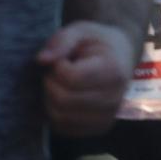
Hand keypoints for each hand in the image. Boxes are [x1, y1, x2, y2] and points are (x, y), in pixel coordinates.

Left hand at [37, 20, 136, 136]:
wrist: (119, 57)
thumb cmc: (96, 42)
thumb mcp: (80, 30)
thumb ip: (61, 41)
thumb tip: (41, 60)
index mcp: (113, 71)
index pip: (70, 78)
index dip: (57, 67)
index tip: (63, 59)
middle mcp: (114, 99)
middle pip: (63, 100)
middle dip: (51, 83)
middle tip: (56, 73)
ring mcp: (108, 117)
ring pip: (61, 118)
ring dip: (51, 99)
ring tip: (60, 85)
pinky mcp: (99, 128)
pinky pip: (65, 129)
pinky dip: (56, 114)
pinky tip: (63, 98)